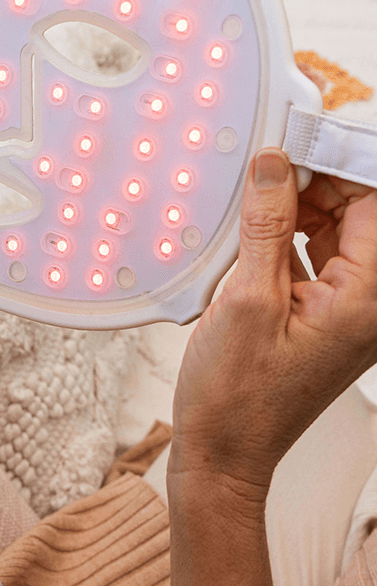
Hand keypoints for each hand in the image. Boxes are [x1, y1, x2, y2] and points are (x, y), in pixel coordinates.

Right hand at [168, 148, 376, 498]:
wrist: (223, 450)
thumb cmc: (238, 395)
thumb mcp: (247, 299)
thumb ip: (266, 225)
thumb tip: (274, 165)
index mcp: (370, 299)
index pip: (376, 202)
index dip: (341, 160)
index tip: (299, 135)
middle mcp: (370, 301)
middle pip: (360, 211)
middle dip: (318, 179)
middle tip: (267, 161)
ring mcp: (347, 307)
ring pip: (335, 228)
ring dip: (296, 205)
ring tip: (252, 196)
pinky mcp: (321, 312)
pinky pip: (313, 253)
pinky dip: (283, 233)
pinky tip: (250, 228)